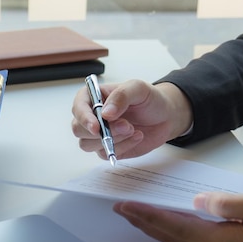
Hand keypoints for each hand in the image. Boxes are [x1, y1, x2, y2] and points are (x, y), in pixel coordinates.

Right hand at [71, 79, 192, 160]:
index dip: (83, 118)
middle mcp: (91, 116)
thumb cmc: (149, 99)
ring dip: (112, 140)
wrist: (164, 117)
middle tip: (126, 126)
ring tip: (133, 130)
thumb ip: (121, 96)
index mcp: (93, 97)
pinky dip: (123, 147)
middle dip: (101, 131)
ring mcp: (97, 134)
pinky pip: (105, 153)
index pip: (78, 107)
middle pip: (78, 129)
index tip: (96, 127)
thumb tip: (105, 113)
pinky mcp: (106, 148)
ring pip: (88, 144)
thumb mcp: (138, 88)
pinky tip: (137, 137)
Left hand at [113, 185, 242, 241]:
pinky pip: (192, 235)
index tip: (127, 208)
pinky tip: (165, 219)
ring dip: (154, 225)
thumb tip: (199, 202)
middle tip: (120, 209)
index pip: (177, 228)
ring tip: (134, 213)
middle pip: (172, 235)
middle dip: (143, 222)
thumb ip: (230, 203)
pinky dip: (172, 225)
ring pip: (180, 237)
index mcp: (228, 241)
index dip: (149, 217)